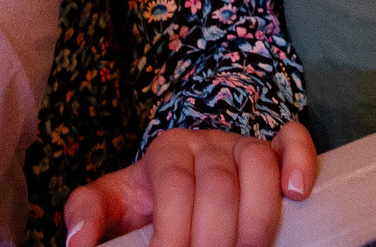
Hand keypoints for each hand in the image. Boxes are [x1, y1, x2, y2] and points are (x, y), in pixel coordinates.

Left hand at [62, 123, 316, 246]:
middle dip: (215, 236)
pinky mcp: (274, 150)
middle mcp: (205, 143)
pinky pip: (292, 140)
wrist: (184, 171)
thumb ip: (90, 215)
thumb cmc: (150, 199)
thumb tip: (77, 243)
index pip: (173, 187)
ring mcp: (242, 145)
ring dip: (257, 218)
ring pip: (258, 165)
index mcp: (163, 153)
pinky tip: (296, 195)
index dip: (174, 231)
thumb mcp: (115, 202)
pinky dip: (298, 161)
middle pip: (218, 184)